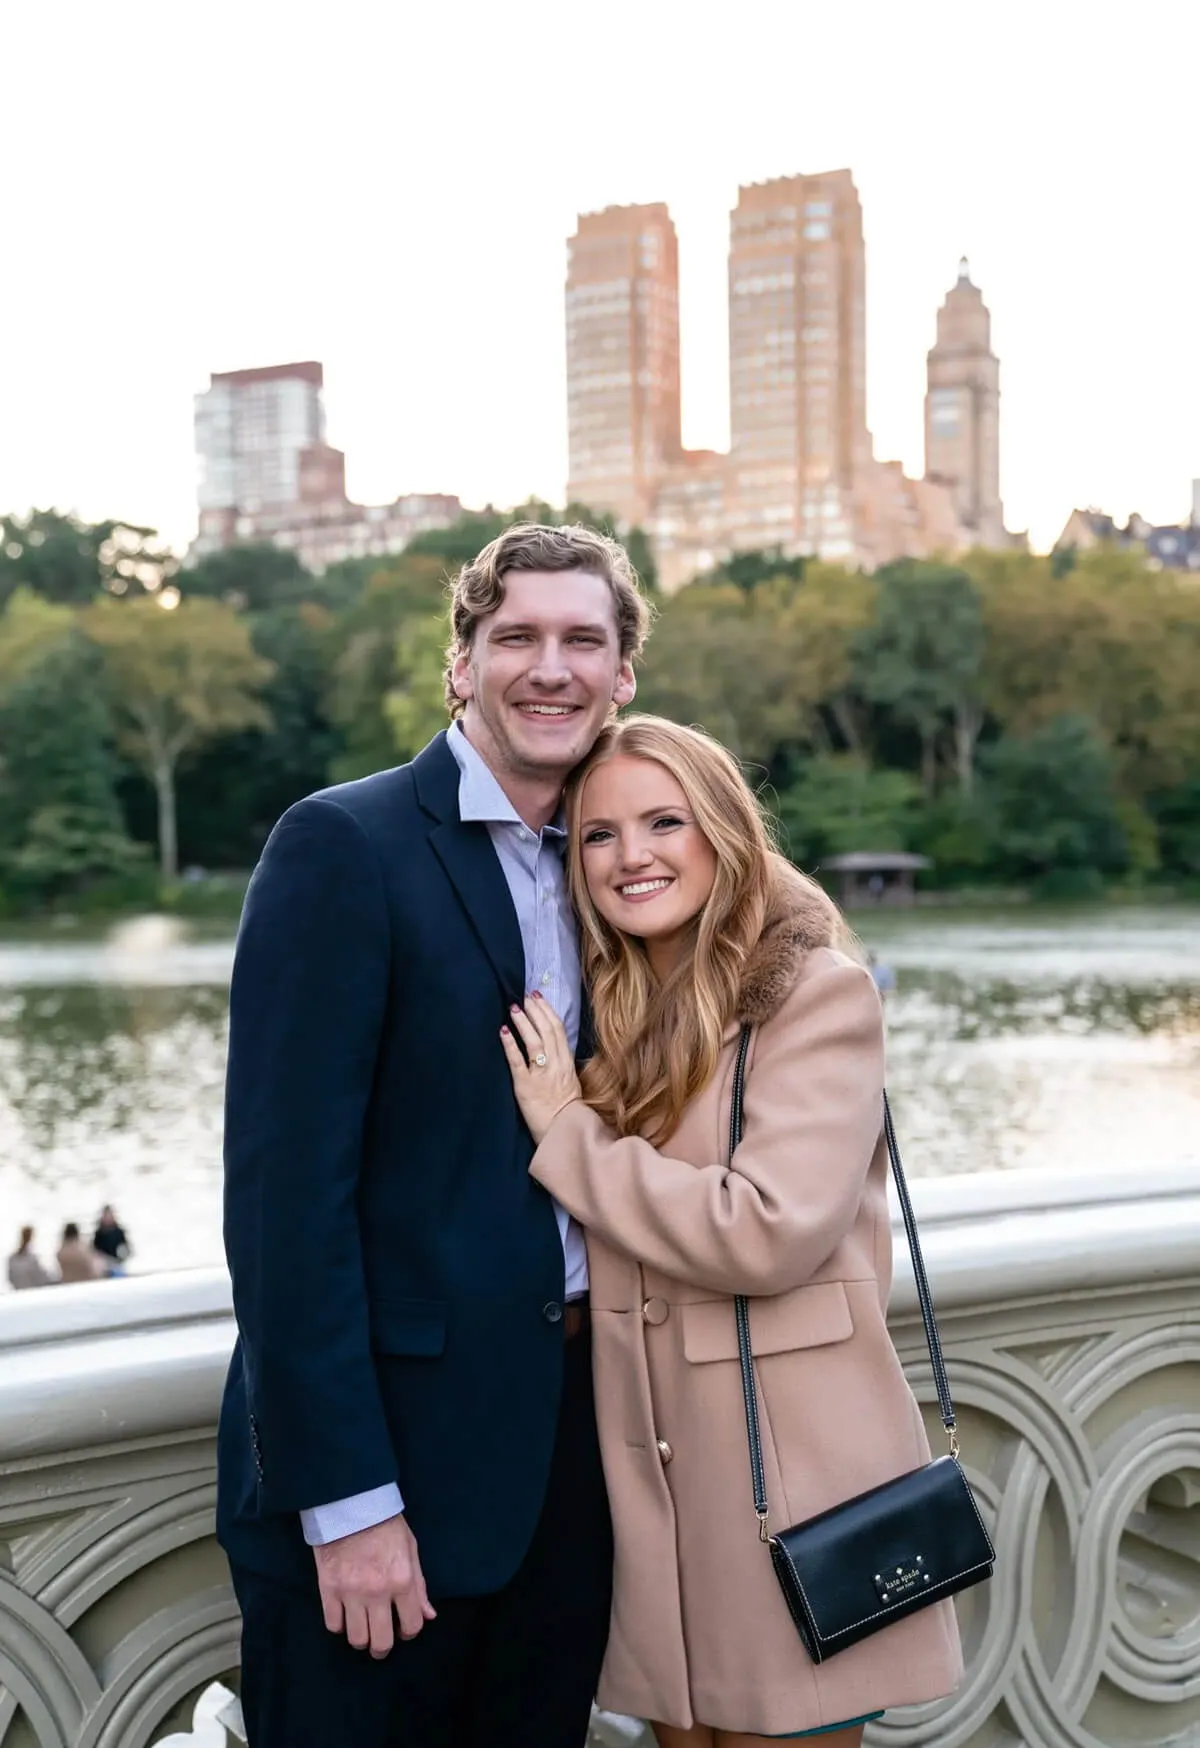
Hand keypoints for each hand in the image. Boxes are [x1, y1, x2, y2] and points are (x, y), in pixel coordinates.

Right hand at [312, 1514, 435, 1655]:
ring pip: (356, 1639)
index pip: (412, 1625)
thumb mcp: (410, 1549)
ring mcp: (351, 1592)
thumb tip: (429, 1616)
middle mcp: (378, 1592)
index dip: (409, 1632)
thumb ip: (419, 1586)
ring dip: (361, 1639)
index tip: (403, 1628)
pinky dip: (340, 1625)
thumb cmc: (385, 1524)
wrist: (350, 1504)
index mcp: (403, 1580)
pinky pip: (333, 1625)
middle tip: (380, 1644)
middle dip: (383, 1648)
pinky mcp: (328, 1589)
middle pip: (381, 1642)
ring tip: (363, 1629)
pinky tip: (345, 1615)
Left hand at [500, 994, 582, 1144]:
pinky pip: (517, 1061)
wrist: (563, 1132)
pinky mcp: (525, 1086)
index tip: (539, 998)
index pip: (558, 1030)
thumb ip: (562, 1065)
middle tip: (525, 997)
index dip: (548, 1012)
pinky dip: (510, 1044)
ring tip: (514, 1008)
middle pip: (546, 1031)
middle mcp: (555, 1065)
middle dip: (536, 1011)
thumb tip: (553, 1048)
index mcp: (567, 1063)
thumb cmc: (567, 1112)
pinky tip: (503, 1031)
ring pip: (533, 1042)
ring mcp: (540, 1074)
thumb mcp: (570, 1083)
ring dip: (523, 1022)